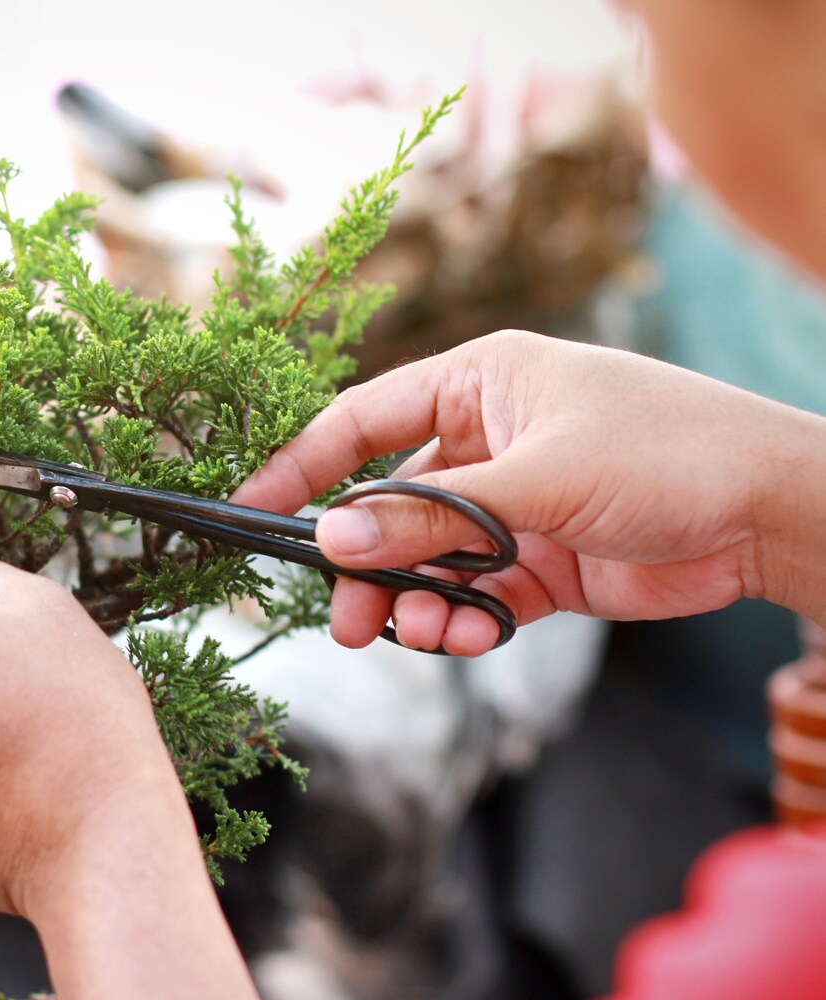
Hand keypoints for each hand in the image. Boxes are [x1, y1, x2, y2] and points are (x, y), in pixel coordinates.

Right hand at [232, 330, 825, 654]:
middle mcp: (486, 440)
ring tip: (421, 632)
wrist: (775, 513)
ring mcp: (513, 504)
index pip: (360, 420)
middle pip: (388, 505)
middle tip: (345, 617)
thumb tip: (332, 538)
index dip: (300, 465)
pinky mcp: (542, 561)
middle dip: (363, 563)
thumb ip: (429, 516)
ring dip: (414, 599)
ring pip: (427, 560)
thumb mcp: (537, 480)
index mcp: (479, 384)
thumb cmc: (667, 452)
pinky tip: (465, 634)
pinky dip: (461, 619)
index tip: (249, 510)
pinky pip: (473, 594)